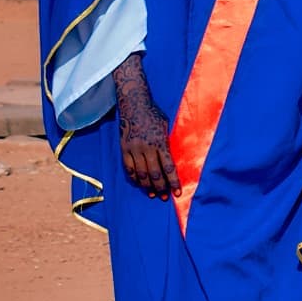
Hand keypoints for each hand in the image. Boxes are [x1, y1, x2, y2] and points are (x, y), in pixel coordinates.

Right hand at [111, 52, 177, 196]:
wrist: (134, 104)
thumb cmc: (154, 114)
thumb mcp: (166, 127)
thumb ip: (167, 144)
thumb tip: (171, 159)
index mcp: (160, 143)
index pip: (169, 168)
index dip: (174, 182)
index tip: (178, 192)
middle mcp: (147, 148)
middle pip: (154, 173)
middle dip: (161, 187)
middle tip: (165, 197)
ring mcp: (133, 149)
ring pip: (140, 173)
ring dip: (147, 185)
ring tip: (153, 194)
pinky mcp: (124, 148)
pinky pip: (128, 167)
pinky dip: (134, 177)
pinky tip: (139, 183)